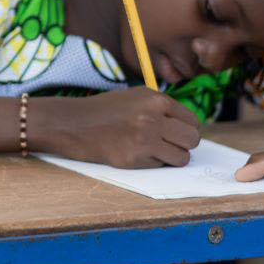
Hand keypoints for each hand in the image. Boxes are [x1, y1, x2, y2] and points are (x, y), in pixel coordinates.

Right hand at [35, 88, 199, 167]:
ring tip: (154, 152)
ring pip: (182, 157)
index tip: (174, 133)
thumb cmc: (102, 110)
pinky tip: (136, 153)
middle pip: (192, 139)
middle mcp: (153, 117)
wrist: (71, 122)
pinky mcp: (135, 158)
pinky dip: (154, 163)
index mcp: (155, 99)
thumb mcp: (133, 97)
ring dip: (172, 157)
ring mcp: (145, 138)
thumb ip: (159, 108)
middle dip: (184, 145)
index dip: (185, 129)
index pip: (192, 120)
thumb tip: (185, 127)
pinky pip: (161, 166)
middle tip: (169, 145)